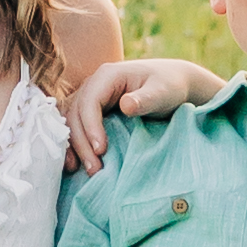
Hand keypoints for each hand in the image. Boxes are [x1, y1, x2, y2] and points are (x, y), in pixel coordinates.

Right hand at [62, 46, 222, 163]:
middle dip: (81, 143)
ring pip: (72, 122)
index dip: (90, 126)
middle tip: (94, 169)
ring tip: (84, 171)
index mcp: (107, 75)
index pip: (89, 101)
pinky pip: (77, 127)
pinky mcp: (93, 111)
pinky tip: (75, 164)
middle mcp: (94, 84)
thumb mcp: (162, 92)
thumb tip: (125, 105)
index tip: (101, 150)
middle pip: (76, 114)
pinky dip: (75, 145)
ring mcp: (91, 97)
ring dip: (75, 147)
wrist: (173, 84)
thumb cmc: (170, 86)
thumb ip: (145, 99)